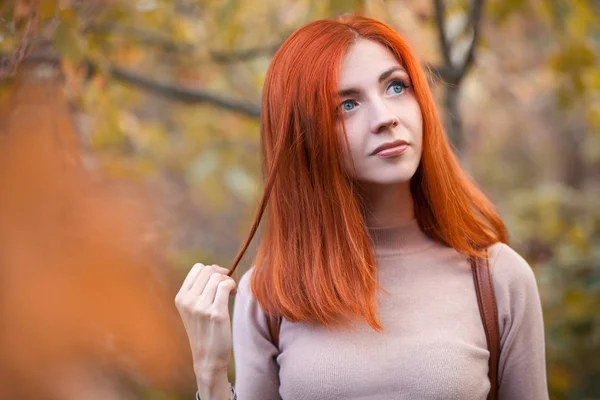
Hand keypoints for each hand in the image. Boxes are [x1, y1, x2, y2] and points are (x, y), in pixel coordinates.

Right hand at [175, 263, 236, 381]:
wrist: (208, 358)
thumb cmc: (205, 330)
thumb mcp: (193, 309)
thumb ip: (200, 289)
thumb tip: (216, 269)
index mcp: (180, 297)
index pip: (198, 268)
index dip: (211, 270)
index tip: (218, 280)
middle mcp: (188, 301)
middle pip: (209, 270)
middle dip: (221, 274)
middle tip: (227, 287)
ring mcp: (201, 307)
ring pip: (218, 277)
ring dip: (228, 281)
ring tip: (230, 292)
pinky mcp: (216, 314)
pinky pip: (225, 286)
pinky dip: (232, 285)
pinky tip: (233, 293)